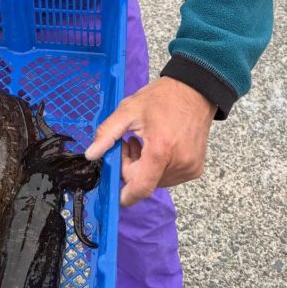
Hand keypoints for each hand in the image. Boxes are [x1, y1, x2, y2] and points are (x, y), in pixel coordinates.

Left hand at [84, 77, 215, 205]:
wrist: (194, 91)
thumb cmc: (161, 98)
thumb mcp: (129, 110)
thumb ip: (108, 133)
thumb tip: (91, 155)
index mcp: (161, 149)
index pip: (141, 187)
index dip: (126, 195)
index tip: (116, 196)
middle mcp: (179, 163)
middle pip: (145, 182)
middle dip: (132, 168)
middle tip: (129, 144)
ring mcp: (190, 168)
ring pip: (157, 181)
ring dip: (145, 168)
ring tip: (145, 143)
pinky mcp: (196, 169)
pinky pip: (170, 177)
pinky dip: (159, 167)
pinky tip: (159, 147)